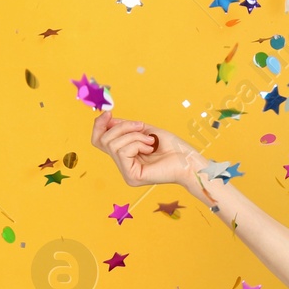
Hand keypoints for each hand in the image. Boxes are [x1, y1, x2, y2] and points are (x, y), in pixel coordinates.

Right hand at [90, 111, 204, 190]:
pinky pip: (123, 151)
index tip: (109, 112)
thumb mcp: (145, 131)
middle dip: (123, 127)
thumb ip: (125, 127)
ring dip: (134, 136)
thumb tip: (106, 119)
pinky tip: (151, 148)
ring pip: (113, 144)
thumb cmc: (173, 146)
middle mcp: (123, 165)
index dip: (99, 125)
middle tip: (142, 127)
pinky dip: (137, 144)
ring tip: (150, 140)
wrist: (189, 159)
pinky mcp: (132, 176)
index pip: (99, 141)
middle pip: (104, 140)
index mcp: (125, 155)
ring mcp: (126, 173)